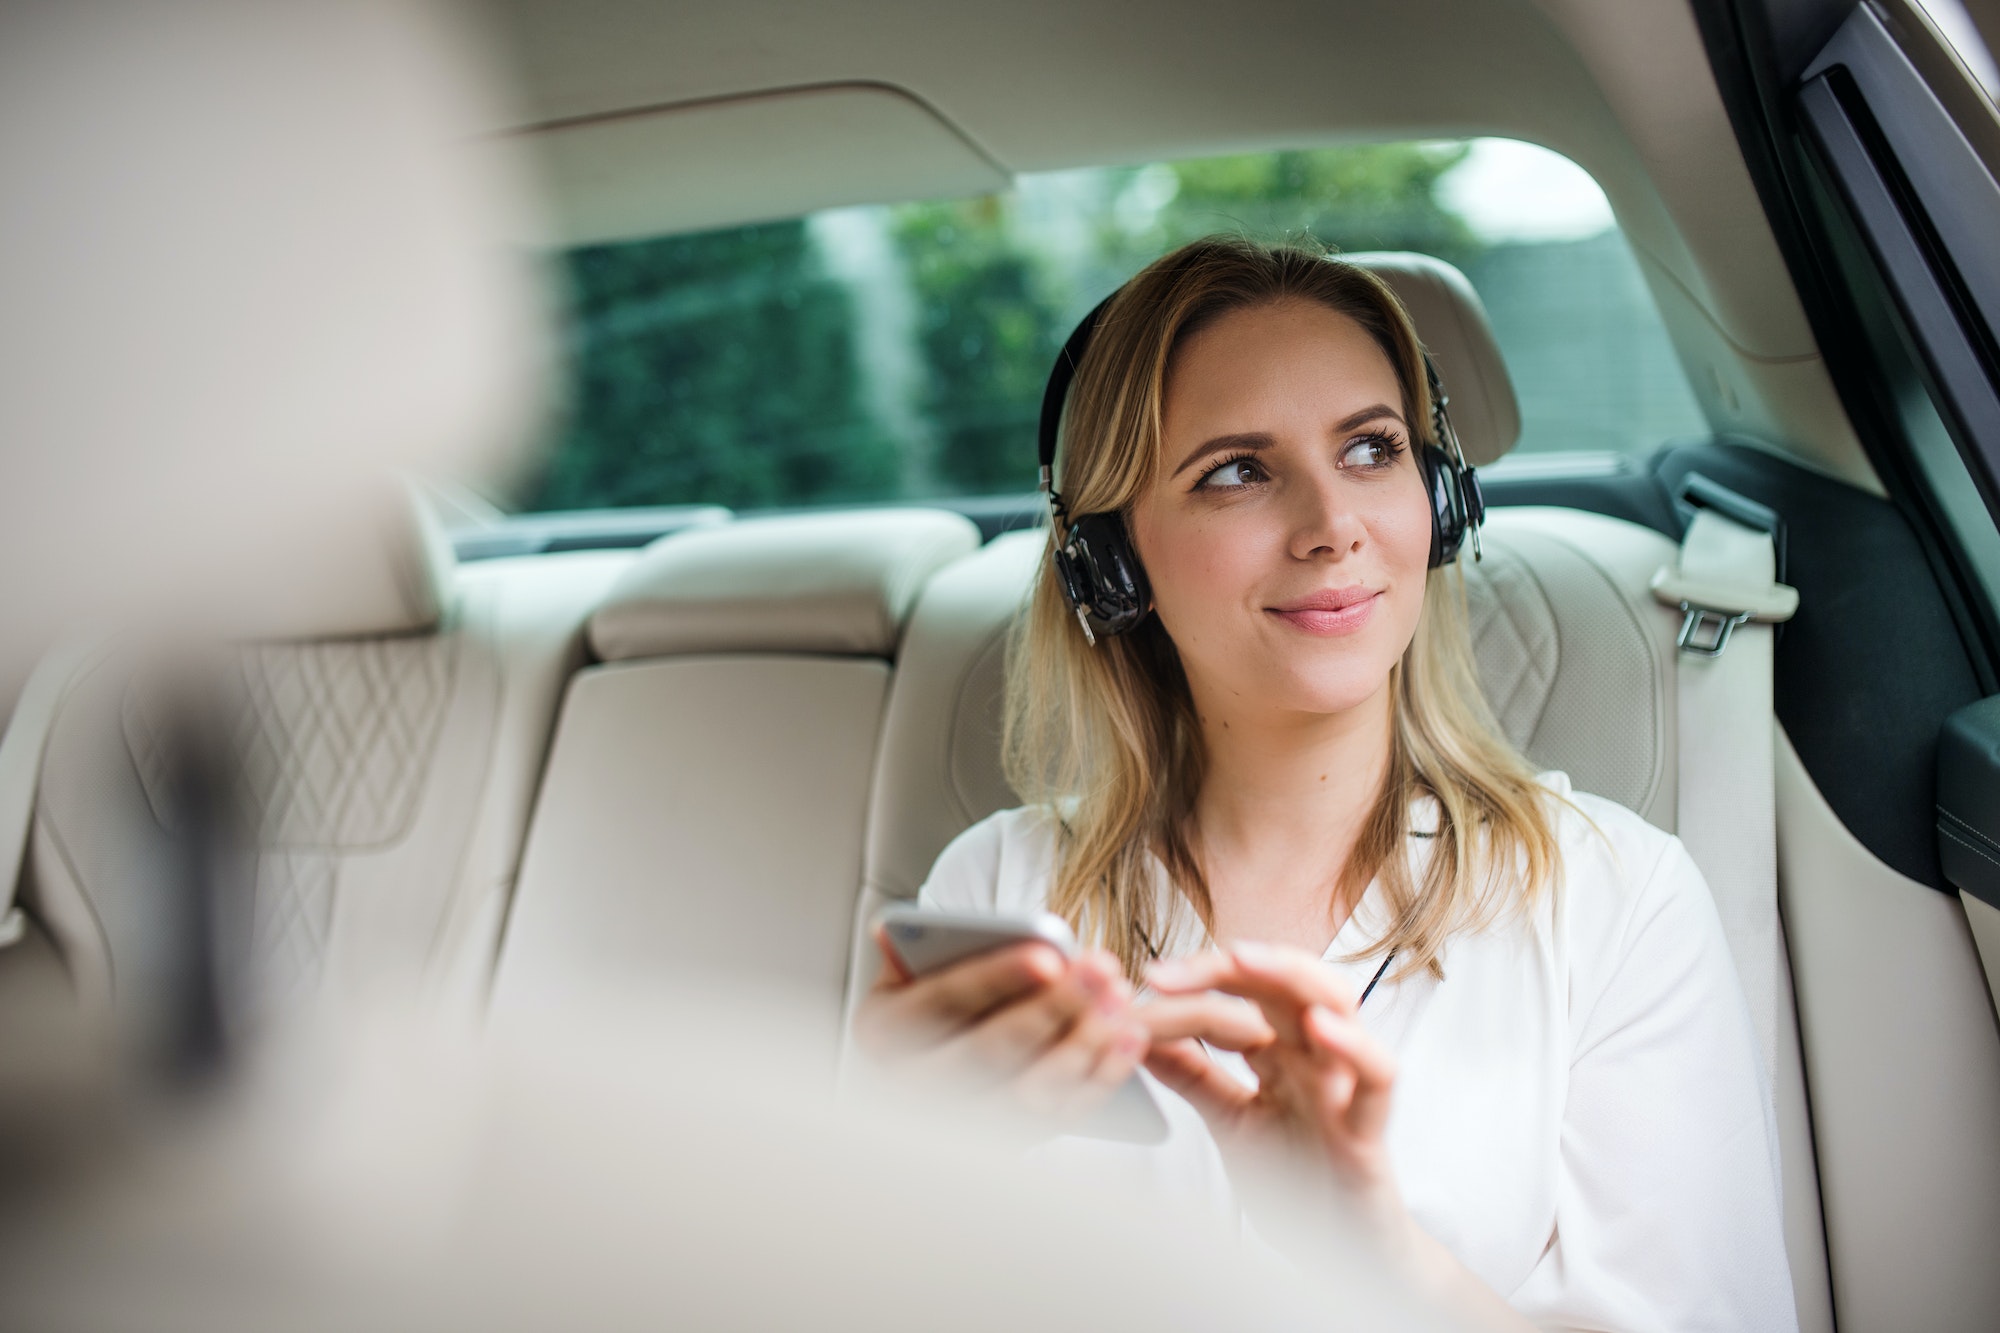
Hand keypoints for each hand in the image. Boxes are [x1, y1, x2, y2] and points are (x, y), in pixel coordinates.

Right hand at [851, 925, 1149, 1128]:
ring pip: (1029, 1091)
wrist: (925, 1082)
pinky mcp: (1006, 1144)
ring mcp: (960, 1124)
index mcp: (884, 1033)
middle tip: (1104, 969)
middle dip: (1055, 1007)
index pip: (943, 1000)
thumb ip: (913, 952)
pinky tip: (1128, 1040)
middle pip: (991, 1048)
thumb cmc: (927, 1010)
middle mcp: (912, 1087)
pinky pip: (1060, 1118)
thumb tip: (893, 930)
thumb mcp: (905, 978)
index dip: (996, 977)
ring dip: (1084, 1045)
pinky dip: (1099, 1080)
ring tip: (1122, 1000)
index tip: (1050, 956)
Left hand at [1142, 941, 1401, 1221]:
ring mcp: (1345, 1087)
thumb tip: (1138, 1032)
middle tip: (1173, 971)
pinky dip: (1353, 1045)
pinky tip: (1318, 1026)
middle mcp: (1314, 1057)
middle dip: (1231, 965)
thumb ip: (1193, 1077)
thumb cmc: (1296, 1182)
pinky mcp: (1370, 1130)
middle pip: (1286, 982)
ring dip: (1292, 974)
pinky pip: (1378, 1076)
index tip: (1145, 984)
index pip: (1240, 995)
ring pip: (1338, 1004)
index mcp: (1280, 1053)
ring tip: (1243, 959)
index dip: (1193, 983)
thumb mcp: (1229, 1122)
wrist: (1338, 1254)